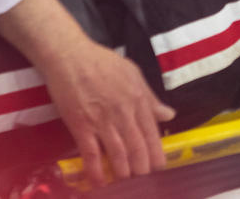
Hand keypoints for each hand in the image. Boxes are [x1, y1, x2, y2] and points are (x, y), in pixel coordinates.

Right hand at [0, 0, 174, 186]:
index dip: (156, 152)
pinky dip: (96, 171)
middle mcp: (123, 113)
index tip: (159, 165)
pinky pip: (91, 154)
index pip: (151, 132)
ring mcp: (102, 120)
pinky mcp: (81, 125)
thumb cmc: (102, 62)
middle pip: (137, 147)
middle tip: (142, 176)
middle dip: (142, 166)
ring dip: (122, 171)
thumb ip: (150, 98)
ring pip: (117, 153)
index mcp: (138, 99)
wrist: (70, 56)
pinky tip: (99, 182)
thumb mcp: (133, 74)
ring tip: (125, 179)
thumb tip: (169, 115)